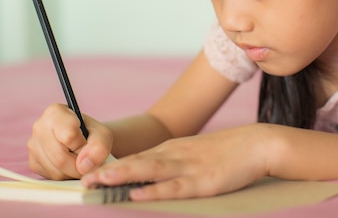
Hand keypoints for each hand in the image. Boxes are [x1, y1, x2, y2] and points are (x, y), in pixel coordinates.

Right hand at [27, 103, 112, 179]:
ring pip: (56, 171)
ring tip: (79, 160)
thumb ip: (100, 146)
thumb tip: (84, 166)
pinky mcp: (33, 162)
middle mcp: (39, 126)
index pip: (68, 136)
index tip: (86, 141)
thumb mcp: (103, 135)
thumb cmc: (91, 133)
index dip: (82, 145)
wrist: (85, 139)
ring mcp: (33, 145)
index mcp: (55, 112)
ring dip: (73, 172)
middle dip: (79, 165)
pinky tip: (69, 164)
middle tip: (88, 160)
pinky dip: (65, 176)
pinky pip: (51, 177)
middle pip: (60, 158)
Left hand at [80, 124, 270, 199]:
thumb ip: (170, 164)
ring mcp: (188, 168)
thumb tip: (146, 178)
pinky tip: (138, 194)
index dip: (109, 166)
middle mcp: (174, 155)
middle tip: (82, 181)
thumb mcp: (192, 154)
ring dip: (123, 176)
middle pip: (135, 162)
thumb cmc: (224, 152)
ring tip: (100, 182)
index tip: (85, 175)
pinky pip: (174, 188)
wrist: (256, 144)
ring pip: (149, 171)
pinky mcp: (203, 182)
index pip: (134, 158)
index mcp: (170, 150)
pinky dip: (154, 190)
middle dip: (107, 172)